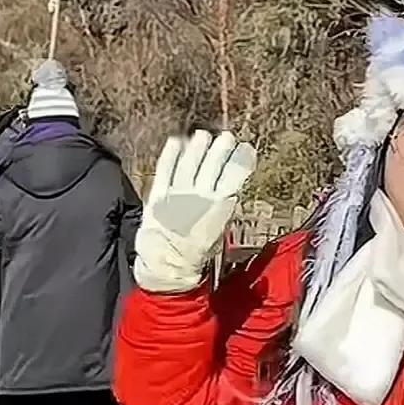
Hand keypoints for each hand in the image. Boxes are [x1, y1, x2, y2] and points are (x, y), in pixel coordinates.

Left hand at [134, 131, 257, 293]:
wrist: (167, 269)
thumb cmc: (194, 256)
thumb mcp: (217, 235)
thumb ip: (222, 212)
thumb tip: (231, 193)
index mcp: (219, 209)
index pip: (234, 178)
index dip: (241, 162)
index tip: (246, 148)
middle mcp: (199, 199)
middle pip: (212, 166)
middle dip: (220, 150)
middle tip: (227, 137)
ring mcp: (177, 196)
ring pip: (190, 165)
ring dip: (197, 148)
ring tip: (203, 135)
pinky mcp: (157, 197)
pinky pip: (164, 171)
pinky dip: (170, 155)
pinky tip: (176, 141)